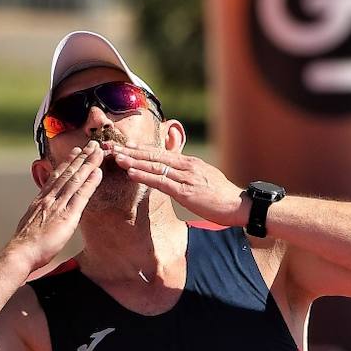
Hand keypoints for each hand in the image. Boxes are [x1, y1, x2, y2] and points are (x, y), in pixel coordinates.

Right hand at [7, 142, 105, 270]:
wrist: (21, 252)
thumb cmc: (25, 246)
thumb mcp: (30, 225)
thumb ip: (38, 217)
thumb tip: (40, 217)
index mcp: (40, 201)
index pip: (56, 177)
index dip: (67, 163)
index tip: (76, 152)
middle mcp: (49, 198)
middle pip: (67, 173)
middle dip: (80, 157)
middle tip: (91, 144)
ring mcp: (58, 205)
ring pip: (75, 179)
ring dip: (88, 163)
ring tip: (98, 151)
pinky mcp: (67, 215)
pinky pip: (81, 195)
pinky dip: (90, 182)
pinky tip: (98, 172)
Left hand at [103, 142, 246, 228]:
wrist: (239, 205)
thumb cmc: (221, 196)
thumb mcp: (203, 179)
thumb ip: (187, 175)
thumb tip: (175, 175)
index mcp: (189, 162)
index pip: (160, 152)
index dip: (140, 148)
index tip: (124, 145)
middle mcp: (186, 166)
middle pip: (153, 155)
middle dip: (131, 151)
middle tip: (111, 147)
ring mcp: (186, 177)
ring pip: (154, 166)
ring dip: (133, 161)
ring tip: (116, 157)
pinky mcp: (186, 192)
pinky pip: (161, 182)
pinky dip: (145, 176)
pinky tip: (131, 173)